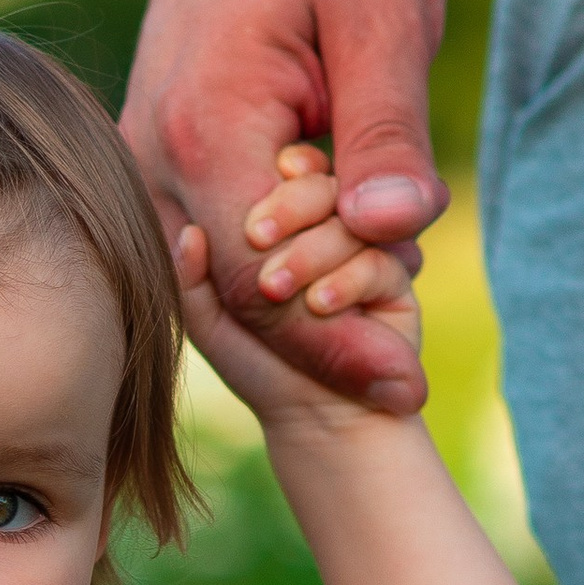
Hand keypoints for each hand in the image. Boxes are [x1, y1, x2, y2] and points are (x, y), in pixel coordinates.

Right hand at [120, 0, 446, 415]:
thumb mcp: (385, 12)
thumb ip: (387, 134)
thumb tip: (397, 237)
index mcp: (205, 129)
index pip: (265, 285)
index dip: (339, 345)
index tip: (408, 385)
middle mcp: (152, 156)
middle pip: (234, 302)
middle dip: (322, 344)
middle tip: (410, 374)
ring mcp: (146, 157)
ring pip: (220, 280)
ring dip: (301, 310)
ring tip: (388, 329)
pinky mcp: (164, 151)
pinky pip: (215, 241)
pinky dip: (279, 269)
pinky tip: (345, 271)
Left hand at [177, 146, 416, 435]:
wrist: (315, 413)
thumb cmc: (257, 360)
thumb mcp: (212, 320)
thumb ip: (192, 279)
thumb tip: (189, 235)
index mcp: (286, 218)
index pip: (281, 171)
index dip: (269, 180)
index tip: (248, 212)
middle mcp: (328, 222)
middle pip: (320, 181)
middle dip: (290, 206)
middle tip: (256, 236)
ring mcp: (364, 243)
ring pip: (350, 216)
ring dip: (311, 251)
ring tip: (277, 288)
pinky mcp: (395, 274)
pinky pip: (378, 259)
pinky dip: (347, 279)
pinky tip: (320, 304)